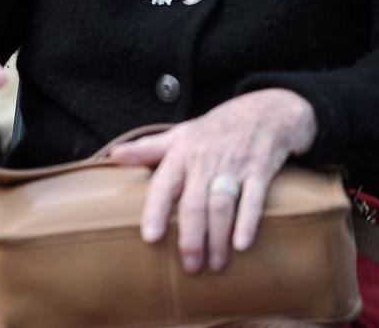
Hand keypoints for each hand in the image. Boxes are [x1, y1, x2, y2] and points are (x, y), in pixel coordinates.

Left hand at [110, 89, 317, 273]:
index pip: (163, 185)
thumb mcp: (179, 134)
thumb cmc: (214, 130)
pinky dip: (248, 221)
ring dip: (218, 237)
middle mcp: (205, 160)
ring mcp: (234, 165)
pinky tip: (242, 245)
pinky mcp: (260, 170)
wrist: (264, 111)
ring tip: (215, 265)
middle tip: (190, 267)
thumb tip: (114, 155)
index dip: (155, 211)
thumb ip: (148, 149)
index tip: (150, 238)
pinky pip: (254, 198)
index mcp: (181, 154)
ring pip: (221, 204)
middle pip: (194, 203)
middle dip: (191, 237)